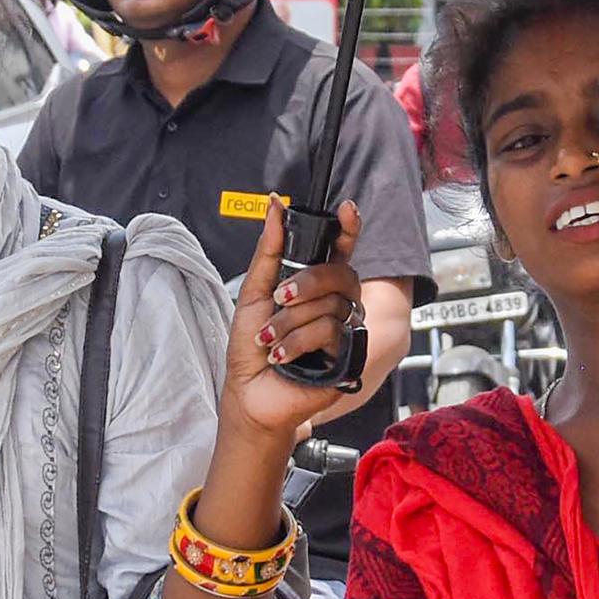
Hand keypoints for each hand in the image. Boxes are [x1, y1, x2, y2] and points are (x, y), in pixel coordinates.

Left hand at [221, 200, 364, 439]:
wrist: (250, 392)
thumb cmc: (252, 347)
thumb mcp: (254, 292)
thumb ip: (269, 250)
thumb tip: (275, 205)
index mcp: (316, 285)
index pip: (341, 250)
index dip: (348, 228)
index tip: (346, 208)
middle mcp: (336, 303)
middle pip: (341, 274)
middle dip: (306, 282)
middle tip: (279, 297)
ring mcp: (345, 329)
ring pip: (332, 304)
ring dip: (290, 321)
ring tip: (270, 339)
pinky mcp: (348, 355)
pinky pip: (330, 331)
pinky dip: (298, 341)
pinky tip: (282, 355)